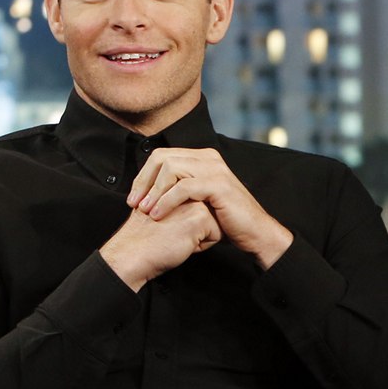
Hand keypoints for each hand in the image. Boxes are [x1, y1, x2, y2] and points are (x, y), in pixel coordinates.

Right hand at [99, 200, 222, 290]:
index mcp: (178, 189)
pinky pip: (216, 236)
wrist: (132, 252)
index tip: (170, 228)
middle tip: (172, 233)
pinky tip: (181, 243)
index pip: (203, 208)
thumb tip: (203, 209)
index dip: (189, 224)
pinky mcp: (200, 218)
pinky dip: (201, 246)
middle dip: (197, 230)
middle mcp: (188, 193)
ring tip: (176, 237)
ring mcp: (195, 203)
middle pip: (212, 216)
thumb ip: (179, 204)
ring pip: (216, 225)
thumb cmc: (144, 237)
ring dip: (199, 238)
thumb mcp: (162, 211)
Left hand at [127, 147, 292, 267]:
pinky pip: (183, 187)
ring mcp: (215, 169)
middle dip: (143, 181)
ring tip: (144, 210)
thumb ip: (179, 188)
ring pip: (171, 169)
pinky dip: (165, 201)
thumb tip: (148, 189)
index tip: (134, 198)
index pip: (162, 156)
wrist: (253, 232)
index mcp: (202, 158)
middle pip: (162, 158)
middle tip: (134, 203)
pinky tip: (158, 215)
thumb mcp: (198, 199)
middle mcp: (208, 158)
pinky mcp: (218, 184)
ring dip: (153, 191)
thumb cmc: (225, 220)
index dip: (143, 176)